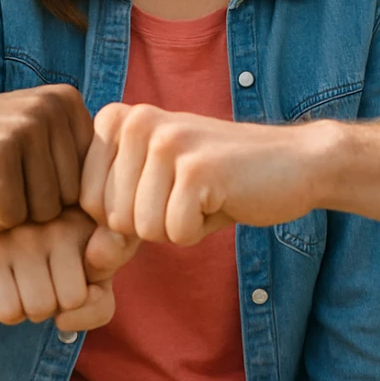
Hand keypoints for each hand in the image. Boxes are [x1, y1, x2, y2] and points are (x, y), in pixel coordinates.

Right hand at [0, 84, 92, 231]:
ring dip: (5, 214)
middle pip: (68, 199)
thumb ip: (71, 162)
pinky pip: (10, 219)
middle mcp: (51, 107)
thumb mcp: (31, 144)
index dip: (50, 193)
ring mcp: (23, 129)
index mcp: (67, 101)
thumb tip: (124, 206)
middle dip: (27, 206)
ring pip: (42, 213)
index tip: (16, 169)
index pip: (90, 181)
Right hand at [0, 208, 139, 328]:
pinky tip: (2, 282)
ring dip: (19, 311)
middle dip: (44, 308)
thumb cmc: (69, 263)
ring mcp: (1, 237)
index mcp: (76, 226)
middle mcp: (37, 225)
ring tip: (23, 282)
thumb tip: (67, 314)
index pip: (74, 298)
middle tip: (43, 282)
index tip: (70, 277)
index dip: (72, 299)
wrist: (16, 234)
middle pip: (40, 308)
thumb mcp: (93, 284)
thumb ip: (98, 305)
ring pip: (10, 313)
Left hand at [79, 102, 325, 244]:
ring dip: (176, 226)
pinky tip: (221, 199)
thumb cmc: (216, 182)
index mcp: (117, 119)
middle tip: (188, 192)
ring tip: (203, 194)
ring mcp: (167, 141)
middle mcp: (136, 121)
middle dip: (151, 222)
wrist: (292, 163)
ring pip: (142, 228)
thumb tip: (90, 261)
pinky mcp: (198, 168)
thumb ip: (114, 225)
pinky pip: (175, 233)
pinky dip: (200, 230)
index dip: (127, 215)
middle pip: (112, 218)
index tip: (162, 187)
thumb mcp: (153, 195)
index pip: (87, 202)